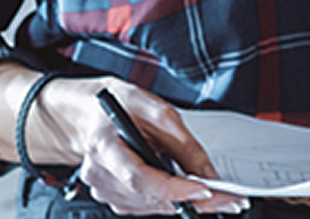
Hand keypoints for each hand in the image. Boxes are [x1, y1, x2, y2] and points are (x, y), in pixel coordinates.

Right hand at [0, 63, 247, 214]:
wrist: (79, 114)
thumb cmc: (111, 103)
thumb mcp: (150, 104)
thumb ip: (180, 139)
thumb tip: (207, 170)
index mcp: (104, 146)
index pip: (141, 178)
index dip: (175, 189)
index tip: (206, 190)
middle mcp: (99, 174)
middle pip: (150, 198)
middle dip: (193, 201)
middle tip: (230, 200)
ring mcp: (102, 189)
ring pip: (150, 206)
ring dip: (185, 204)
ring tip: (218, 197)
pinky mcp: (111, 196)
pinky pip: (145, 206)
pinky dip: (168, 201)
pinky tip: (188, 193)